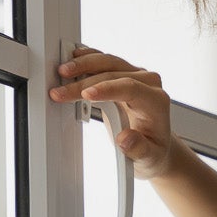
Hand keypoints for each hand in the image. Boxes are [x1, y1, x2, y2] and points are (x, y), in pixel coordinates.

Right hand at [48, 45, 181, 178]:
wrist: (154, 142)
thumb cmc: (153, 150)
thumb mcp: (148, 157)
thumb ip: (139, 149)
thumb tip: (125, 139)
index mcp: (156, 101)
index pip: (131, 88)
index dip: (107, 89)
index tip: (86, 94)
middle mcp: (148, 83)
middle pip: (114, 73)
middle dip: (84, 82)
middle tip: (61, 92)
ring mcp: (135, 75)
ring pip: (107, 62)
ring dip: (83, 65)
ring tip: (62, 72)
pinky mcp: (123, 73)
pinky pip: (104, 61)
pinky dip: (87, 60)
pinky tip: (72, 59)